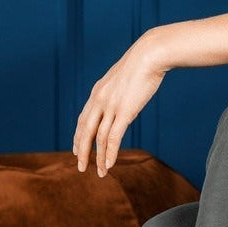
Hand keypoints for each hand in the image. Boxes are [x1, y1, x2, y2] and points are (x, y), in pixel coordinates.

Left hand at [74, 31, 166, 176]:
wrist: (150, 54)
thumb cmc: (142, 63)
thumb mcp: (124, 77)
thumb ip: (119, 90)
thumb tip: (124, 97)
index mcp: (98, 92)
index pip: (83, 118)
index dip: (78, 135)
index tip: (77, 148)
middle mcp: (99, 100)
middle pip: (84, 131)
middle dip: (81, 150)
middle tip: (80, 166)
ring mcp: (110, 106)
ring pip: (98, 138)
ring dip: (97, 157)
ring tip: (99, 172)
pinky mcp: (124, 112)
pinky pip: (112, 138)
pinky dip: (109, 153)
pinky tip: (109, 165)